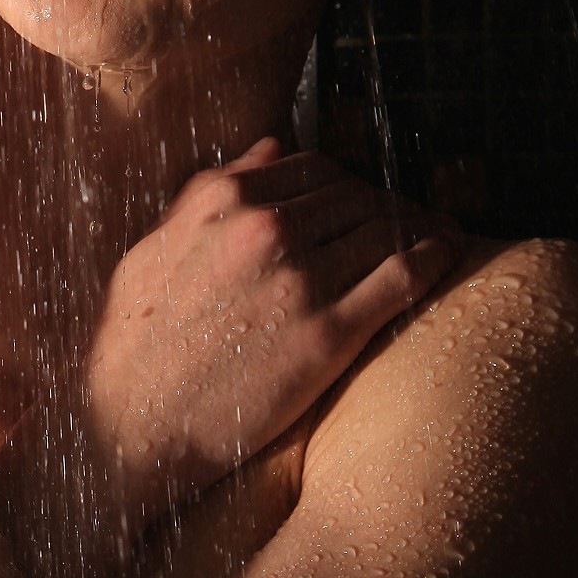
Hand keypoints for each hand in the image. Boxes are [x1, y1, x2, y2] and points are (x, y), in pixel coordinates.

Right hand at [78, 140, 461, 523]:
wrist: (128, 430)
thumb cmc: (132, 348)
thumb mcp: (152, 250)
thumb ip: (209, 193)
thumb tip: (270, 146)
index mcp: (220, 200)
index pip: (313, 167)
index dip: (346, 183)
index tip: (360, 201)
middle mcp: (264, 228)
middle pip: (356, 194)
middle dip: (384, 205)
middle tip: (405, 224)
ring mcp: (300, 279)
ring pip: (386, 227)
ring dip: (418, 227)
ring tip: (438, 237)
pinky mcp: (329, 335)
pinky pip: (403, 276)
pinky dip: (435, 257)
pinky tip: (450, 255)